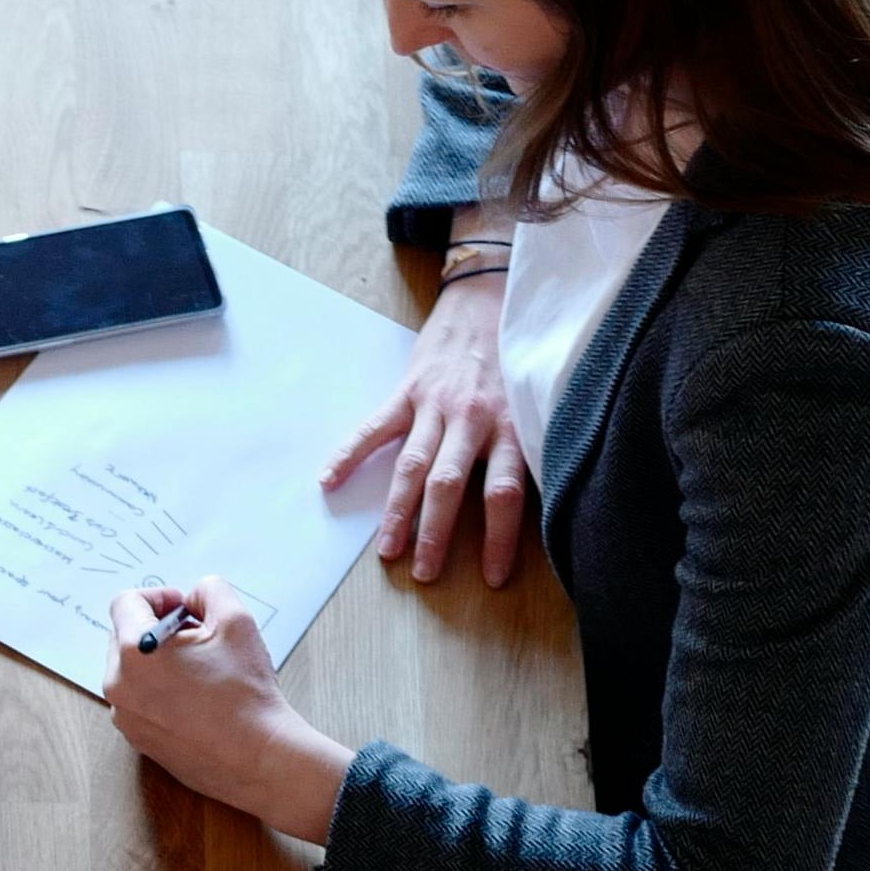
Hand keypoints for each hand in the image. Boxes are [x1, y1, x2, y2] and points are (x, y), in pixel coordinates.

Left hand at [105, 585, 353, 844]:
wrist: (259, 758)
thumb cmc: (247, 692)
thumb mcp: (236, 620)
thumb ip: (209, 591)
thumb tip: (192, 597)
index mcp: (134, 651)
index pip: (125, 602)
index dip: (158, 596)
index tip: (185, 608)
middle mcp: (118, 685)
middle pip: (124, 636)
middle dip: (158, 629)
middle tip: (198, 638)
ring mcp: (125, 717)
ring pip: (132, 671)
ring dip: (159, 661)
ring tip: (200, 671)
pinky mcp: (138, 740)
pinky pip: (140, 702)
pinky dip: (160, 692)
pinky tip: (197, 700)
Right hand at [320, 271, 536, 589]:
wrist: (491, 292)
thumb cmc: (518, 353)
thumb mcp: (536, 402)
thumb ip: (529, 446)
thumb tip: (541, 502)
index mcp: (510, 426)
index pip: (505, 494)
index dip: (500, 540)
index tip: (494, 578)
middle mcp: (473, 418)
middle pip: (449, 487)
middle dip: (435, 535)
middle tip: (425, 575)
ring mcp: (436, 404)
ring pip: (413, 466)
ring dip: (398, 512)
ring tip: (388, 551)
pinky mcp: (409, 388)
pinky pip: (374, 428)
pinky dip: (349, 454)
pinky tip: (328, 482)